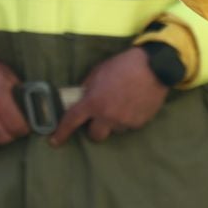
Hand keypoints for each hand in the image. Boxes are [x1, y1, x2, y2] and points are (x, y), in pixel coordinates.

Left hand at [50, 47, 167, 145]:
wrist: (154, 67)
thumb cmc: (123, 66)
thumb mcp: (98, 72)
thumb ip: (87, 88)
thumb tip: (81, 98)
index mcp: (93, 102)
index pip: (72, 121)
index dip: (61, 133)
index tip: (54, 141)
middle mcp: (107, 116)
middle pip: (95, 135)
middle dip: (95, 128)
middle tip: (100, 116)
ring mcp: (124, 122)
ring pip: (114, 129)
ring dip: (114, 121)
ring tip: (123, 104)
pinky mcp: (139, 123)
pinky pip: (128, 126)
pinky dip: (128, 118)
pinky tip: (134, 104)